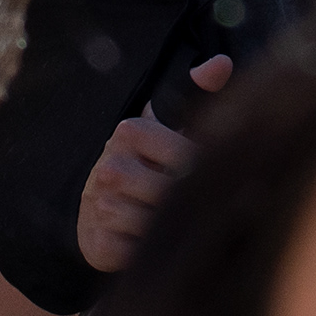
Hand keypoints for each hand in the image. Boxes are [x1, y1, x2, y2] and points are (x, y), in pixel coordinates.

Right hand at [75, 54, 233, 273]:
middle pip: (166, 191)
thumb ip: (200, 91)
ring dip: (168, 228)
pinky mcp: (95, 241)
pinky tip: (154, 244)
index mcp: (130, 130)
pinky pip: (132, 251)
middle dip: (187, 202)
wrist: (105, 210)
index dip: (203, 169)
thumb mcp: (175, 126)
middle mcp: (109, 165)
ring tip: (177, 224)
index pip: (182, 152)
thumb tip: (221, 63)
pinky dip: (148, 252)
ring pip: (148, 222)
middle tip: (201, 207)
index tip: (211, 174)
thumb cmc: (152, 164)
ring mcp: (98, 203)